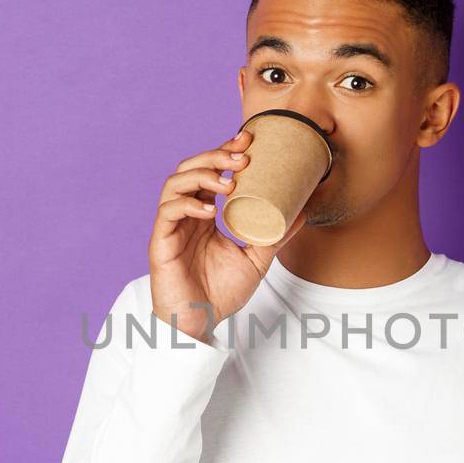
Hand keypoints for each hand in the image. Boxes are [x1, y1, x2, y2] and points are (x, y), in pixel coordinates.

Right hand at [148, 128, 308, 343]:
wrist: (200, 323)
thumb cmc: (220, 293)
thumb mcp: (256, 260)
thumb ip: (275, 236)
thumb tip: (302, 212)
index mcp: (204, 214)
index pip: (210, 172)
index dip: (224, 151)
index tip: (249, 139)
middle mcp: (185, 214)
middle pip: (191, 169)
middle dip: (215, 155)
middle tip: (242, 155)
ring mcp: (171, 227)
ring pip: (175, 183)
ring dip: (202, 175)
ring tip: (229, 181)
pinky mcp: (161, 242)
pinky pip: (168, 212)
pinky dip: (188, 203)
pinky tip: (209, 209)